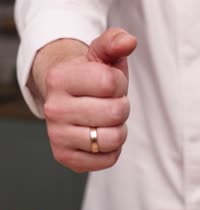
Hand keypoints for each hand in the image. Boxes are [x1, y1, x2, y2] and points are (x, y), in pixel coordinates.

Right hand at [32, 29, 136, 171]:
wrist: (65, 101)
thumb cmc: (89, 79)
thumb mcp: (99, 55)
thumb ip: (114, 42)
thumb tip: (128, 42)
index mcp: (59, 78)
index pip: (111, 83)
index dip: (120, 83)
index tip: (111, 84)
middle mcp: (54, 109)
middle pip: (115, 113)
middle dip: (122, 107)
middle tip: (110, 104)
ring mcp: (57, 136)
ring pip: (113, 139)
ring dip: (119, 130)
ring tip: (107, 122)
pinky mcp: (65, 157)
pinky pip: (107, 160)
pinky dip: (112, 150)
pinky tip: (102, 138)